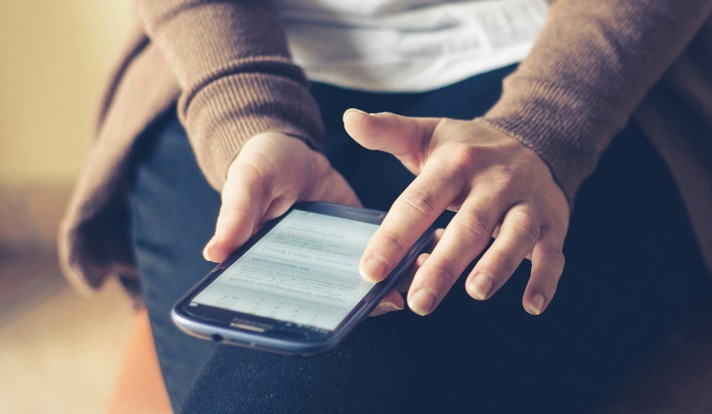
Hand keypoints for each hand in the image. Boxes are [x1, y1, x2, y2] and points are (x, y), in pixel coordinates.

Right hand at [201, 132, 404, 315]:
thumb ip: (236, 214)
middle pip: (328, 300)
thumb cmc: (259, 166)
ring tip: (410, 286)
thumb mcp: (246, 182)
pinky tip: (421, 256)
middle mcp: (304, 268)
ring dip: (384, 287)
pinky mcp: (359, 237)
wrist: (293, 148)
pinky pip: (381, 256)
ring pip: (358, 283)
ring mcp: (335, 256)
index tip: (330, 323)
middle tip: (385, 302)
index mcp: (270, 264)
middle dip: (357, 306)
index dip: (305, 316)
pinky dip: (400, 260)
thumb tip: (214, 253)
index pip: (285, 300)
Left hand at [344, 109, 569, 315]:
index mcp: (456, 163)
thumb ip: (388, 131)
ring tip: (475, 292)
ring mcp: (526, 203)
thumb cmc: (469, 148)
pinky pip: (552, 253)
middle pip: (468, 225)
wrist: (536, 137)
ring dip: (497, 265)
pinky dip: (545, 279)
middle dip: (443, 265)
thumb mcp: (428, 135)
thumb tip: (349, 118)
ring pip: (515, 236)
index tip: (371, 270)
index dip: (394, 236)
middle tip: (419, 300)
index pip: (420, 201)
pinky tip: (531, 305)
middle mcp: (493, 182)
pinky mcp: (552, 222)